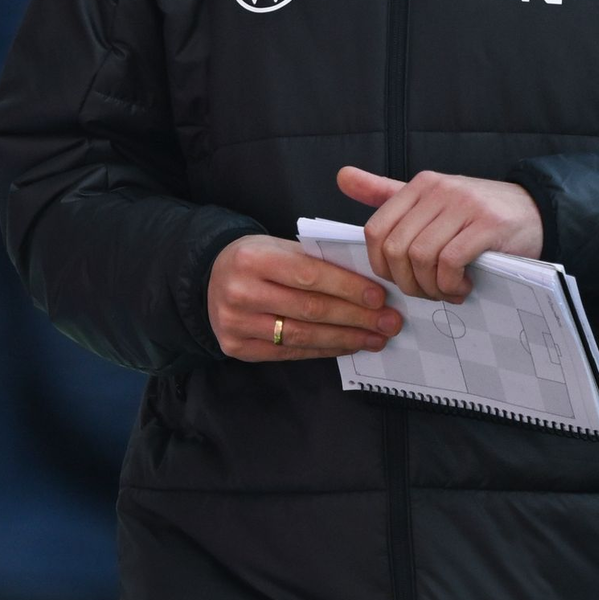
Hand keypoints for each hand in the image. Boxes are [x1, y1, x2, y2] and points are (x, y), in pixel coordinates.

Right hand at [206, 234, 402, 361]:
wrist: (210, 277)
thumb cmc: (257, 257)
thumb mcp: (279, 246)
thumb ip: (315, 261)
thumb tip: (367, 282)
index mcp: (253, 258)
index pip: (309, 275)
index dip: (347, 287)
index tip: (380, 297)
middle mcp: (241, 292)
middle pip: (309, 309)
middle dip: (356, 317)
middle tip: (389, 322)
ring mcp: (236, 324)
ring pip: (302, 336)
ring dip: (346, 338)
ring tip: (376, 338)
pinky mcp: (237, 349)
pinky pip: (289, 353)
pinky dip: (324, 350)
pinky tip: (348, 345)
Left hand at [337, 167, 543, 303]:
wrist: (534, 211)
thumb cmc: (477, 214)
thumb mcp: (431, 199)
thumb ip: (385, 192)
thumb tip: (341, 177)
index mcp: (419, 185)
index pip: (375, 230)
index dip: (381, 266)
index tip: (400, 280)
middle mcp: (438, 190)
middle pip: (395, 249)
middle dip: (407, 282)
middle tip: (427, 292)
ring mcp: (463, 205)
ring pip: (420, 258)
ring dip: (430, 287)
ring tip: (447, 291)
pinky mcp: (487, 225)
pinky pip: (449, 263)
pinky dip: (450, 284)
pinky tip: (462, 286)